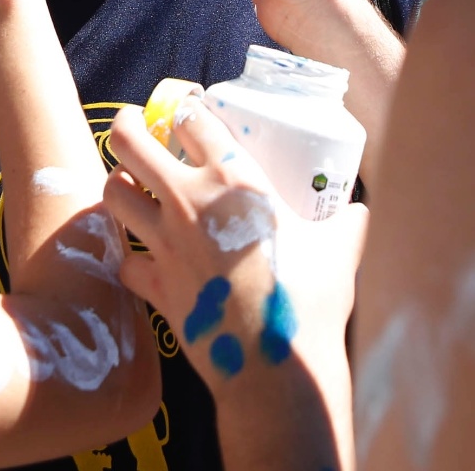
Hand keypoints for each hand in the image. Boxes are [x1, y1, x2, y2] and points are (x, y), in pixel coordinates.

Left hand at [102, 102, 364, 397]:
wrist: (278, 365)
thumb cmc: (311, 300)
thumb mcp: (341, 247)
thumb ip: (347, 221)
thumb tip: (361, 212)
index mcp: (234, 178)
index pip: (191, 118)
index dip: (185, 109)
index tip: (187, 112)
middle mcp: (189, 202)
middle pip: (130, 142)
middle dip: (127, 128)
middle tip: (135, 130)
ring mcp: (166, 243)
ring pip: (113, 194)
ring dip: (120, 184)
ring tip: (133, 187)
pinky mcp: (155, 285)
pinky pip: (125, 260)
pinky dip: (133, 257)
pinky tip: (148, 259)